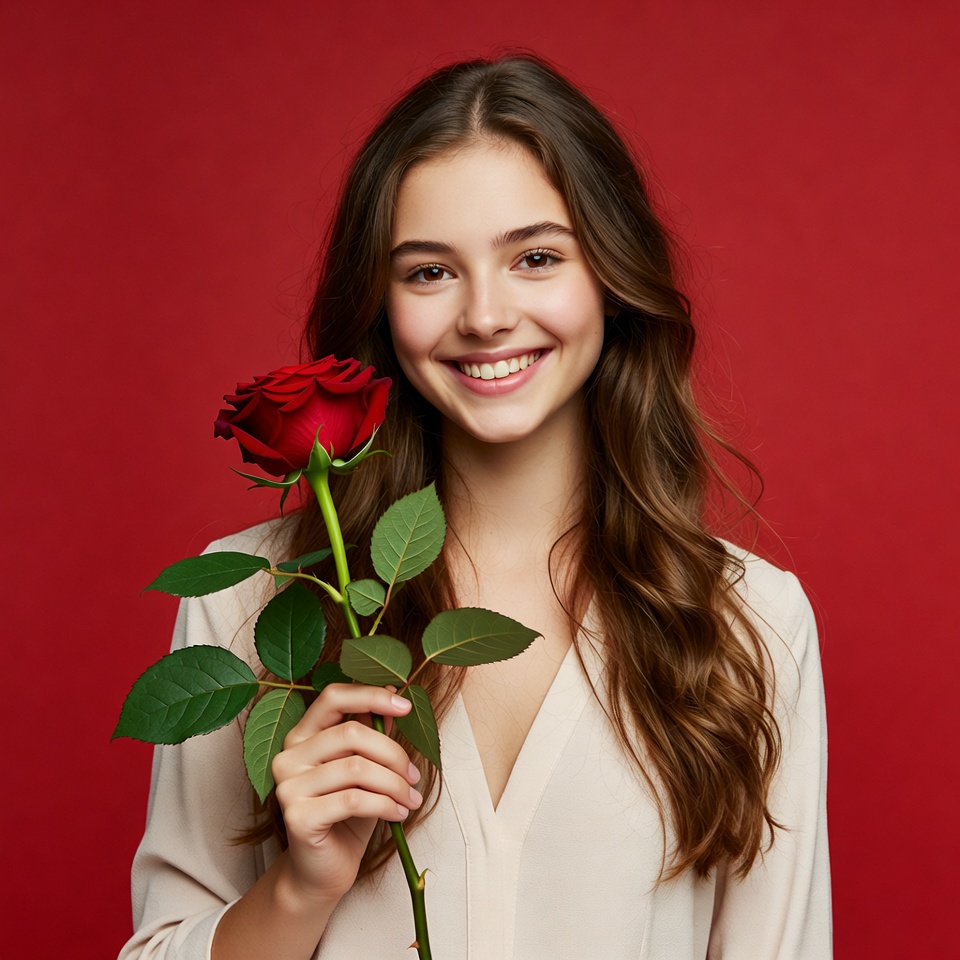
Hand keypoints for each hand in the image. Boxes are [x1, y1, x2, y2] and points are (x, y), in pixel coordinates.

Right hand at [271, 683, 422, 905]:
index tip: (405, 706)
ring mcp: (288, 786)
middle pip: (351, 733)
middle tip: (413, 775)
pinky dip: (385, 804)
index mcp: (302, 735)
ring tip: (411, 798)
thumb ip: (372, 732)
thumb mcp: (365, 768)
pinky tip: (399, 813)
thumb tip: (392, 691)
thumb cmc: (347, 815)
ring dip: (394, 784)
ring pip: (356, 768)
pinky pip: (353, 800)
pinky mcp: (297, 816)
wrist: (323, 871)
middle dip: (392, 752)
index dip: (371, 696)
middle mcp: (288, 756)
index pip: (333, 697)